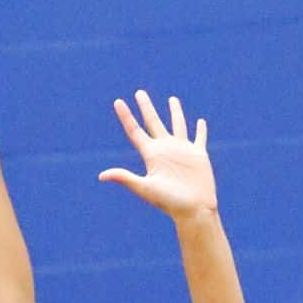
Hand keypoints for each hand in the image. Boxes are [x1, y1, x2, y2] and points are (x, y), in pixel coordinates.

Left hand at [99, 92, 217, 222]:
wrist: (193, 210)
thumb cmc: (169, 202)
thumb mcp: (145, 188)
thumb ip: (125, 178)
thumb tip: (101, 176)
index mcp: (152, 155)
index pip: (135, 131)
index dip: (126, 116)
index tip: (118, 102)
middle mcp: (165, 150)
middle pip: (153, 122)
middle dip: (146, 107)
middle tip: (139, 92)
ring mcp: (182, 151)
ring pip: (177, 125)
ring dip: (175, 112)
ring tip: (172, 99)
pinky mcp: (198, 155)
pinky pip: (199, 138)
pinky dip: (200, 130)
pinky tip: (200, 122)